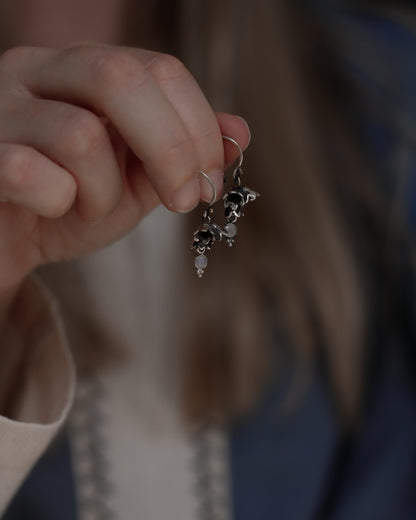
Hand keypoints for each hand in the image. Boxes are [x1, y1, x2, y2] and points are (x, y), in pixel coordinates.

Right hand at [0, 43, 249, 290]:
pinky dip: (59, 205)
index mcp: (83, 69)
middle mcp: (36, 71)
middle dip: (171, 149)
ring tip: (91, 209)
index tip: (211, 183)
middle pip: (121, 77)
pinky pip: (32, 173)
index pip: (159, 69)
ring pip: (80, 135)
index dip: (198, 127)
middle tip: (184, 202)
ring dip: (105, 192)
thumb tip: (239, 131)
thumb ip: (182, 155)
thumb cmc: (72, 208)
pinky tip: (51, 211)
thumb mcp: (137, 182)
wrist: (11, 244)